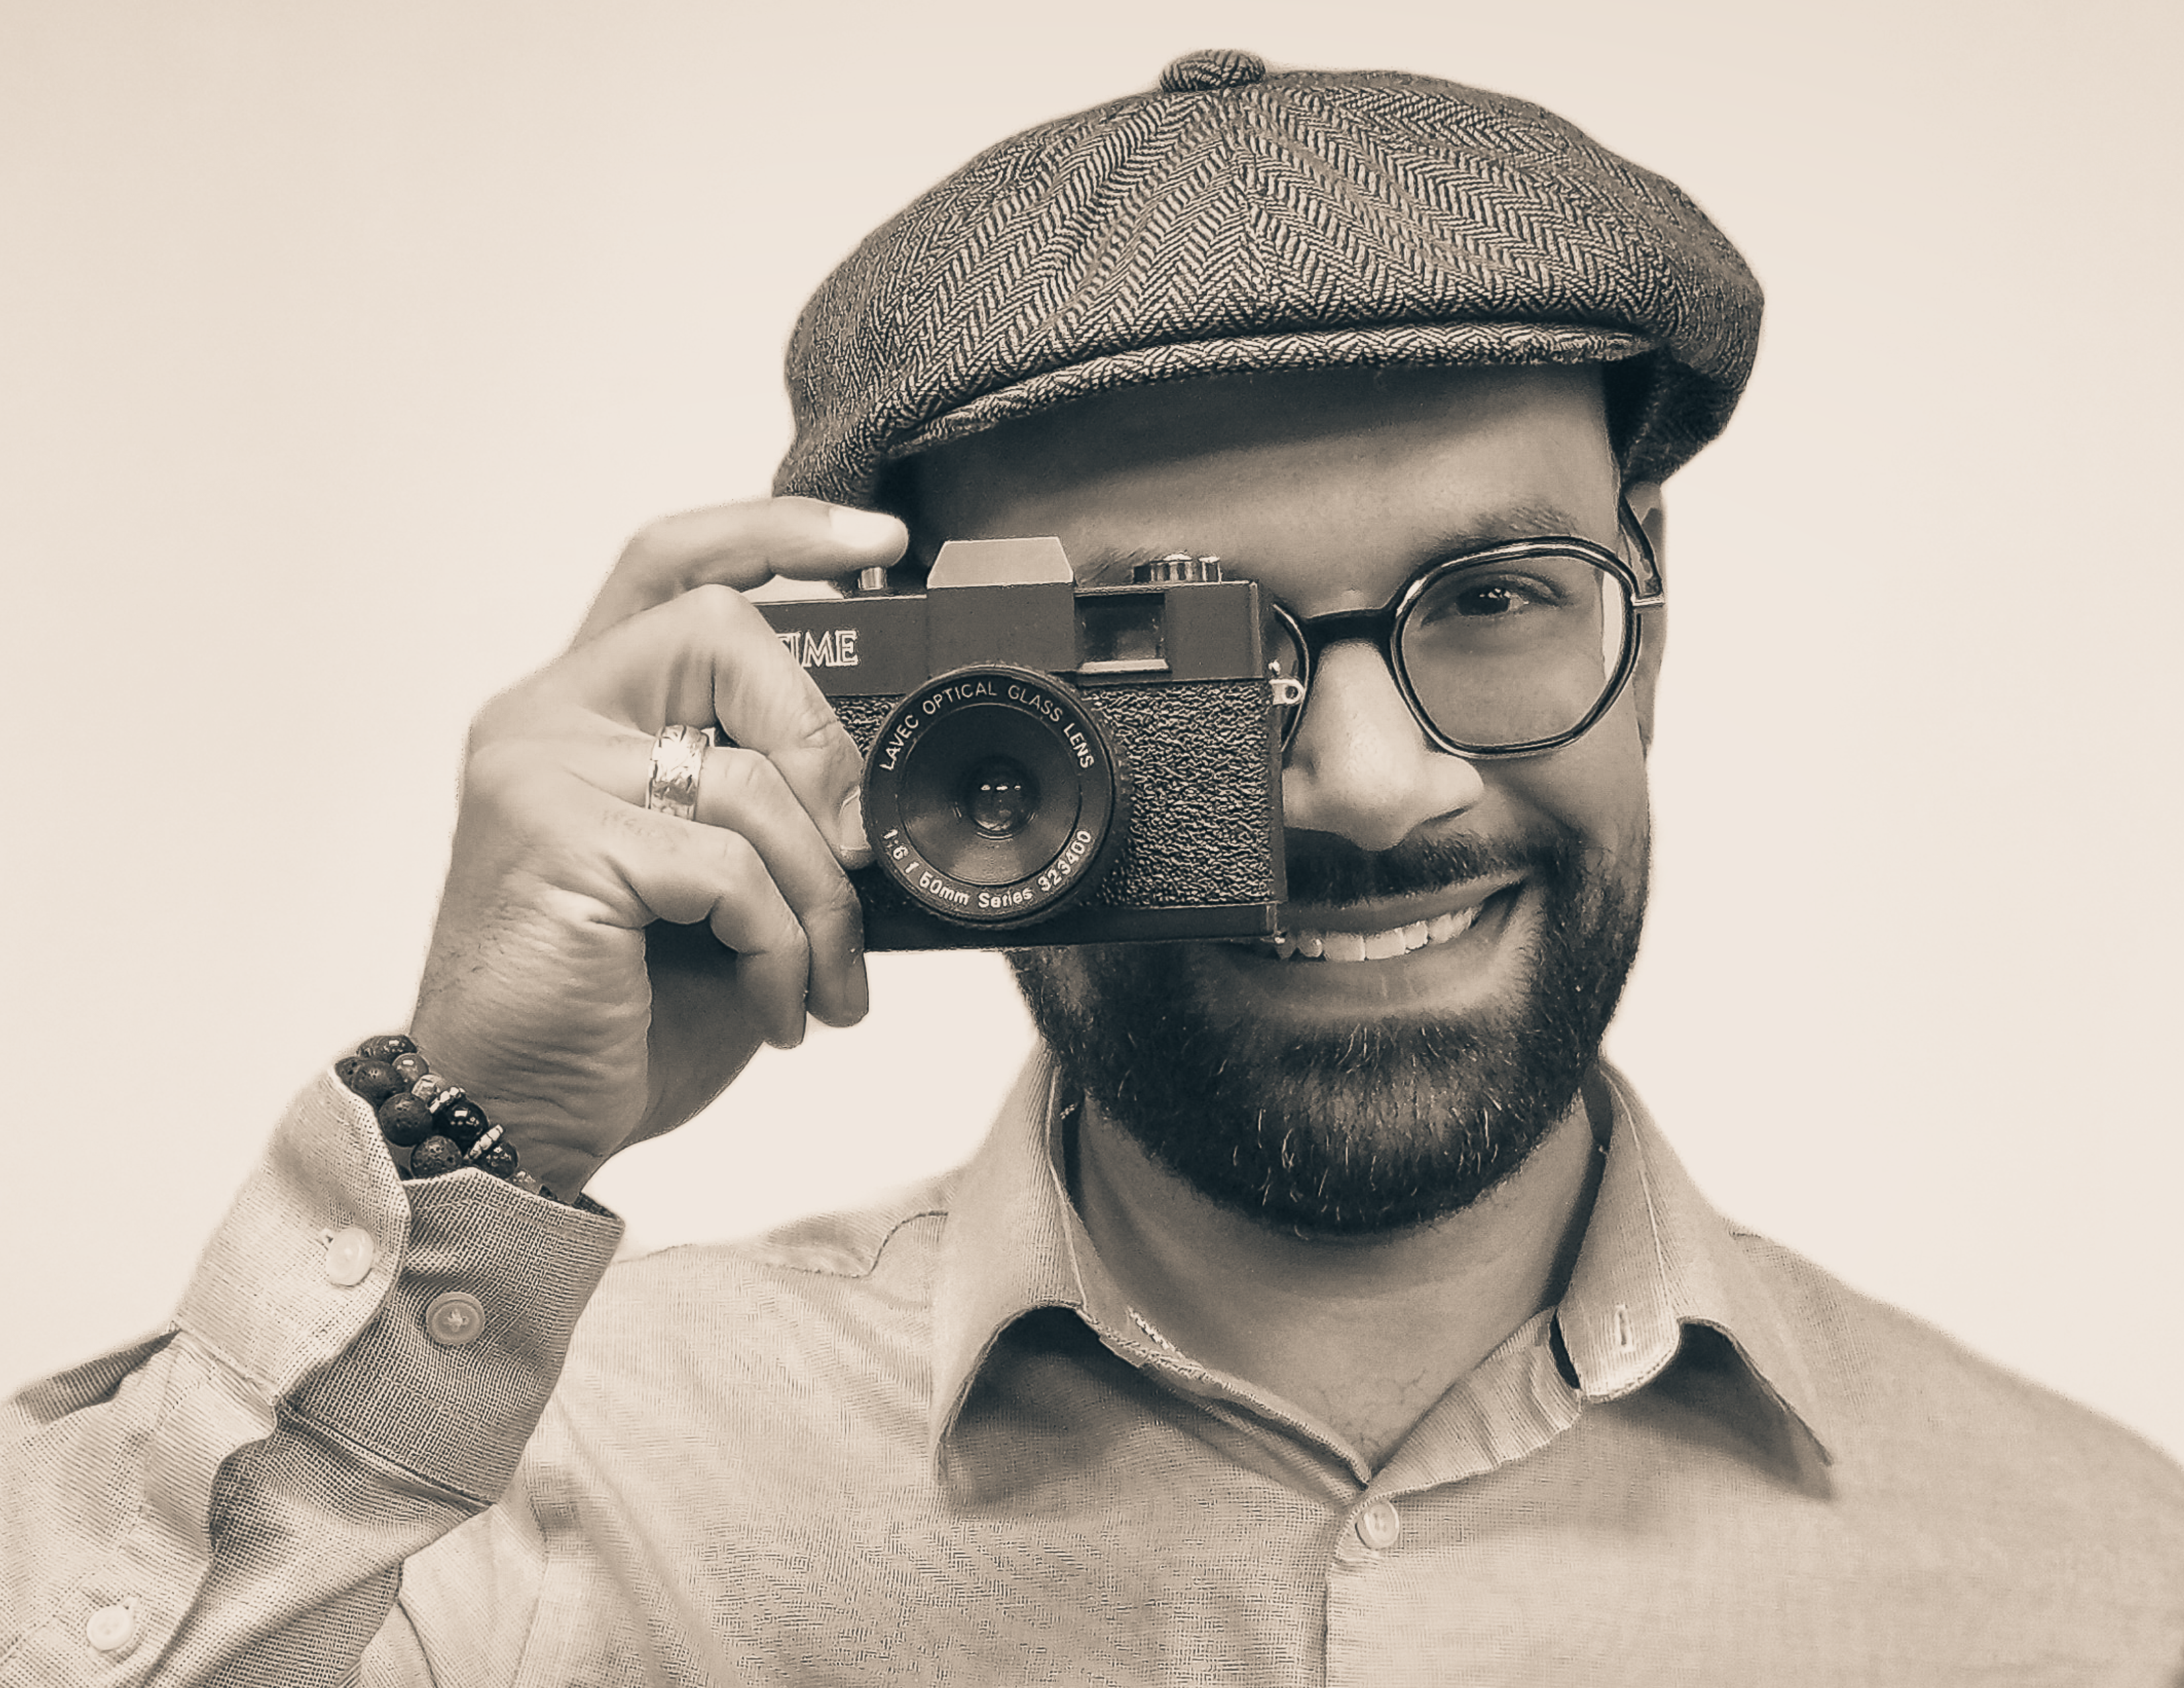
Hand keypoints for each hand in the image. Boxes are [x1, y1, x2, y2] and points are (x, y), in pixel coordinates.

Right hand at [406, 498, 907, 1196]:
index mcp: (586, 707)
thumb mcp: (721, 888)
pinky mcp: (560, 843)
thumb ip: (773, 812)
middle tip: (861, 850)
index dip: (780, 534)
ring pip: (749, 779)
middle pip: (721, 632)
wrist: (518, 1115)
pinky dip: (782, 949)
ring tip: (826, 980)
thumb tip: (886, 794)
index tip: (882, 541)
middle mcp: (549, 716)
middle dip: (824, 743)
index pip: (674, 564)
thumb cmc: (620, 1004)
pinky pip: (729, 869)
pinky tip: (779, 1008)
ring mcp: (543, 774)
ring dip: (824, 900)